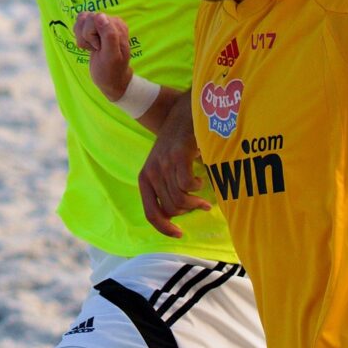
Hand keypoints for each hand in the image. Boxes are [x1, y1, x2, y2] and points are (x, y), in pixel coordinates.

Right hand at [72, 10, 132, 101]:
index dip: (92, 35)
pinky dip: (80, 38)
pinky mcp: (94, 28)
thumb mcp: (111, 56)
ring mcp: (102, 24)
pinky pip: (79, 24)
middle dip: (86, 36)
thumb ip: (108, 35)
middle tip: (97, 49)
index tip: (100, 47)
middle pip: (86, 18)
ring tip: (94, 48)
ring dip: (82, 38)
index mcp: (118, 25)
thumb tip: (100, 15)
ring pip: (81, 20)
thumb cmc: (112, 70)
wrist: (111, 80)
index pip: (94, 18)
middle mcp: (110, 21)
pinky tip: (89, 46)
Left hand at [137, 113, 208, 237]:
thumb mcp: (166, 167)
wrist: (186, 113)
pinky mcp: (178, 156)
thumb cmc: (180, 143)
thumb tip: (176, 214)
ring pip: (181, 199)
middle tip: (201, 205)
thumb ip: (168, 188)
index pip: (151, 213)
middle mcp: (151, 172)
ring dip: (195, 201)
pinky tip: (202, 177)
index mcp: (145, 178)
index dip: (164, 228)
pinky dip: (198, 186)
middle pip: (171, 209)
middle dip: (188, 211)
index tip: (179, 234)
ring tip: (203, 196)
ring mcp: (164, 164)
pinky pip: (188, 185)